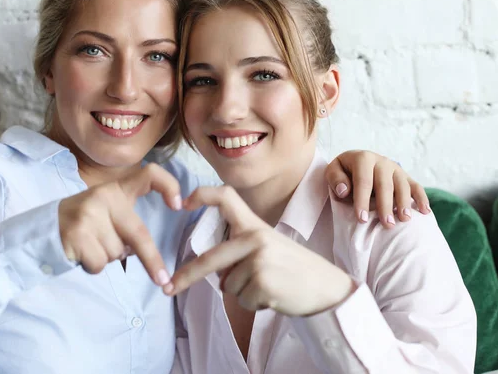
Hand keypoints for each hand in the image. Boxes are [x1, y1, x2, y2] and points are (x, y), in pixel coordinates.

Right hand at [58, 163, 180, 286]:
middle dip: (152, 261)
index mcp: (116, 188)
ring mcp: (89, 215)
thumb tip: (142, 250)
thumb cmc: (82, 222)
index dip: (169, 186)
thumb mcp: (104, 209)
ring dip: (108, 257)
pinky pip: (100, 263)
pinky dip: (93, 265)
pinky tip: (81, 252)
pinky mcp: (77, 234)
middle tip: (163, 280)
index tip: (180, 205)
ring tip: (90, 244)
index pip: (149, 174)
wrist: (41, 229)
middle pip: (138, 234)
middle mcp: (104, 196)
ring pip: (118, 252)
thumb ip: (125, 218)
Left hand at [166, 186, 354, 315]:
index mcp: (255, 225)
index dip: (202, 195)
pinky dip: (253, 303)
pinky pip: (242, 299)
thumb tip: (216, 275)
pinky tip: (273, 296)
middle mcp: (255, 237)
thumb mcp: (269, 248)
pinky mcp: (263, 281)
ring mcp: (259, 258)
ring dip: (243, 293)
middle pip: (211, 258)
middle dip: (187, 276)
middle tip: (169, 288)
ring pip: (228, 285)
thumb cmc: (294, 269)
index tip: (182, 202)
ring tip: (269, 286)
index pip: (226, 198)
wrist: (327, 288)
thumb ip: (241, 252)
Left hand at [325, 150, 430, 228]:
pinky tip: (425, 212)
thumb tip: (344, 190)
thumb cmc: (344, 172)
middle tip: (387, 225)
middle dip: (386, 205)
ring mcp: (395, 168)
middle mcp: (381, 161)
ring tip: (405, 220)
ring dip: (404, 203)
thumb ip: (336, 179)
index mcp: (363, 158)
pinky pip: (416, 186)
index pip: (363, 181)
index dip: (362, 200)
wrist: (358, 162)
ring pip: (402, 185)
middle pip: (385, 184)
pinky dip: (421, 198)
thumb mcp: (334, 171)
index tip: (362, 219)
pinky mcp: (405, 176)